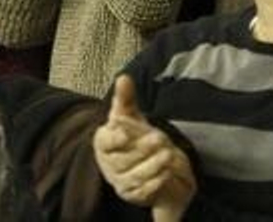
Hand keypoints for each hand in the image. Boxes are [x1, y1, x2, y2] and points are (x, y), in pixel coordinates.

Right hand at [94, 75, 196, 215]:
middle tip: (160, 138)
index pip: (104, 142)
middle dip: (142, 149)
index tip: (125, 131)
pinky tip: (167, 172)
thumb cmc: (135, 136)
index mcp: (104, 143)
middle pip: (122, 160)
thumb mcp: (131, 115)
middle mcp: (109, 165)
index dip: (114, 138)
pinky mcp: (134, 194)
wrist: (149, 162)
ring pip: (135, 176)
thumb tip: (123, 77)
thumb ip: (126, 98)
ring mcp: (121, 181)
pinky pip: (144, 191)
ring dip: (153, 166)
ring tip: (168, 154)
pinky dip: (156, 182)